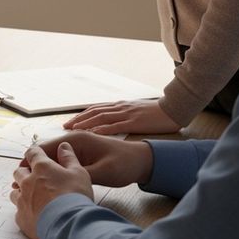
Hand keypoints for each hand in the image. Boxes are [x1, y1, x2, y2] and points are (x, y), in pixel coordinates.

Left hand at [10, 142, 93, 238]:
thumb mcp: (79, 173)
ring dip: (22, 192)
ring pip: (15, 192)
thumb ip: (69, 158)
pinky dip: (25, 211)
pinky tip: (35, 214)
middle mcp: (28, 182)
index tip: (37, 155)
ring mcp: (22, 200)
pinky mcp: (21, 217)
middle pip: (19, 172)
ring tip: (34, 197)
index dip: (34, 153)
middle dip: (25, 172)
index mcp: (41, 168)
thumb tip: (63, 146)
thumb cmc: (75, 197)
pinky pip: (18, 211)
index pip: (32, 153)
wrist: (69, 224)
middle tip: (36, 177)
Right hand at [22, 131, 153, 188]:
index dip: (29, 162)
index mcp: (76, 140)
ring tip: (28, 187)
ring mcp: (75, 149)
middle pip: (43, 154)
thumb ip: (79, 175)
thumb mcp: (102, 172)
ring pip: (50, 160)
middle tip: (18, 186)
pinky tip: (45, 185)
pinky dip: (50, 173)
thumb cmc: (125, 164)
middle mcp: (72, 141)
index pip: (44, 148)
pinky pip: (59, 164)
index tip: (20, 177)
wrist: (143, 162)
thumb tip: (58, 182)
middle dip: (31, 169)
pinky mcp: (79, 157)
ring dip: (39, 172)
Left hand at [63, 99, 182, 134]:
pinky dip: (102, 128)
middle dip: (78, 119)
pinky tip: (92, 133)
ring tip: (73, 129)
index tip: (70, 122)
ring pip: (100, 117)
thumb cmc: (156, 113)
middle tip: (65, 126)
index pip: (95, 109)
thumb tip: (111, 124)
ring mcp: (126, 114)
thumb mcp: (136, 112)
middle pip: (93, 112)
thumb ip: (123, 116)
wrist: (173, 109)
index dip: (81, 115)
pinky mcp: (133, 122)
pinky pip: (115, 125)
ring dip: (85, 123)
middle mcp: (120, 108)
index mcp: (120, 106)